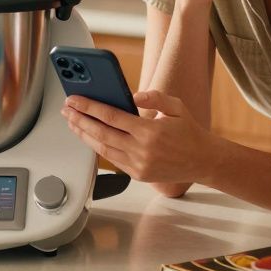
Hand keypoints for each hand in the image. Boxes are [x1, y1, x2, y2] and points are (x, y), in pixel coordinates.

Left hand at [61, 89, 219, 184]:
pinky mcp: (138, 175)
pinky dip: (98, 147)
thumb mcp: (176, 106)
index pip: (111, 116)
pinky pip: (112, 160)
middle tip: (66, 110)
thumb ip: (153, 97)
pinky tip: (90, 137)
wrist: (203, 161)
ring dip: (84, 135)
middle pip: (101, 133)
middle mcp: (141, 150)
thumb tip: (130, 95)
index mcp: (150, 131)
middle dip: (80, 120)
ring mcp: (138, 165)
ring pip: (102, 149)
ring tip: (73, 122)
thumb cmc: (189, 131)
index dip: (89, 107)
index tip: (75, 100)